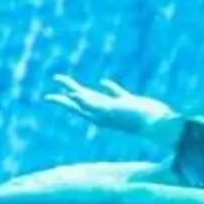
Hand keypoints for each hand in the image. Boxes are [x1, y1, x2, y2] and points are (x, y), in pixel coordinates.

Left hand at [45, 74, 176, 139]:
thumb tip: (73, 96)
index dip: (60, 101)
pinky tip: (104, 82)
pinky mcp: (128, 102)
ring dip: (85, 92)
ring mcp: (116, 108)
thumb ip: (90, 103)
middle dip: (68, 91)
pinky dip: (108, 87)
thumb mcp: (108, 109)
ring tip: (75, 86)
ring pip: (97, 97)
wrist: (156, 124)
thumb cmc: (132, 118)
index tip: (47, 97)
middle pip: (81, 100)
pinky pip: (115, 93)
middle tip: (56, 78)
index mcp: (96, 115)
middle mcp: (104, 113)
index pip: (74, 106)